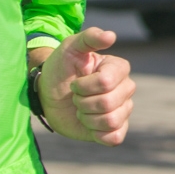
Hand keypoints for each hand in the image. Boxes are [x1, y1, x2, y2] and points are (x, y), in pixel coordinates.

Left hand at [36, 27, 136, 144]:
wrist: (49, 94)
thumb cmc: (61, 68)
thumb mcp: (70, 48)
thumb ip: (89, 38)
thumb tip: (111, 35)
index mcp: (119, 69)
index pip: (106, 82)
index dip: (84, 86)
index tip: (74, 82)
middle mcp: (125, 90)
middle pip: (109, 103)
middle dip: (83, 102)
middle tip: (76, 97)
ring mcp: (122, 110)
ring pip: (111, 121)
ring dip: (87, 117)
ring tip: (81, 110)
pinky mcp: (114, 130)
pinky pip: (114, 138)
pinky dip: (97, 134)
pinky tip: (89, 125)